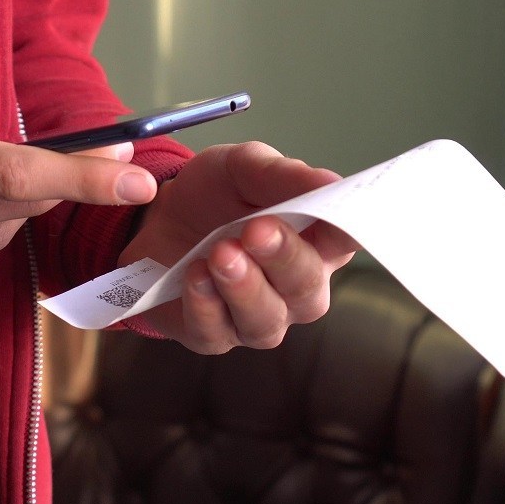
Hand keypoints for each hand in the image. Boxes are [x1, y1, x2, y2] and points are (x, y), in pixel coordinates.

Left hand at [119, 141, 357, 352]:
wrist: (158, 216)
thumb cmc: (215, 194)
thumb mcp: (242, 168)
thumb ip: (282, 176)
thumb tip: (330, 181)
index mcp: (317, 243)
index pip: (347, 242)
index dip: (346, 232)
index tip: (333, 216)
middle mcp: (295, 288)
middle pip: (307, 288)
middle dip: (283, 258)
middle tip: (257, 230)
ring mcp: (256, 317)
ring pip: (265, 321)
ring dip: (244, 288)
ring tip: (221, 254)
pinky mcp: (212, 334)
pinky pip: (215, 333)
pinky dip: (204, 306)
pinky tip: (194, 277)